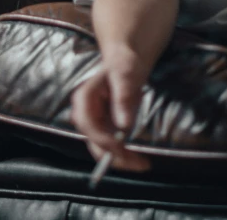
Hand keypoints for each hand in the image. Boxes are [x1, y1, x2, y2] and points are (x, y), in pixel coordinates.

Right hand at [70, 47, 151, 172]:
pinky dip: (123, 154)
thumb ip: (123, 98)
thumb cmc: (124, 64)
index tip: (122, 147)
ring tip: (142, 164)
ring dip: (120, 159)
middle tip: (138, 164)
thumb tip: (124, 125)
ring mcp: (94, 123)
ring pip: (102, 149)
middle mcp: (85, 114)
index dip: (103, 139)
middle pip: (94, 142)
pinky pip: (111, 147)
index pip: (88, 125)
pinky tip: (139, 159)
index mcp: (84, 98)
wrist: (127, 63)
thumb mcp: (126, 76)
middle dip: (114, 156)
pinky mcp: (104, 129)